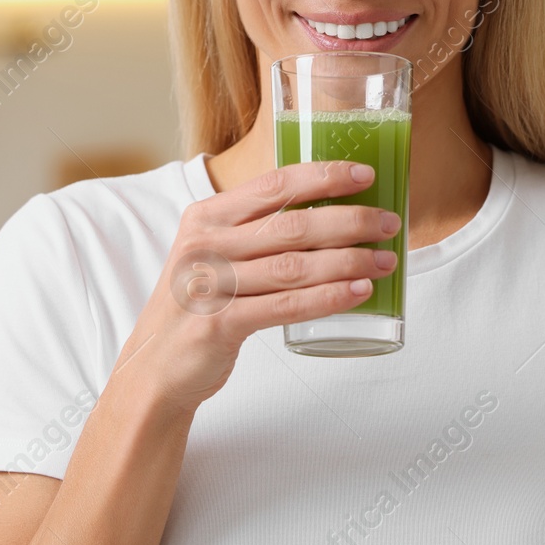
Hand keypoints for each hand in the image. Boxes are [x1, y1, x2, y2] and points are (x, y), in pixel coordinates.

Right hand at [117, 160, 398, 411]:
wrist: (155, 370)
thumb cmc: (200, 305)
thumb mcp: (215, 255)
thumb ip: (257, 232)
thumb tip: (332, 214)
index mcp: (206, 216)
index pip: (274, 184)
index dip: (323, 176)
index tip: (365, 175)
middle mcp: (204, 245)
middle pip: (291, 224)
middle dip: (349, 220)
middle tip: (389, 223)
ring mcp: (209, 285)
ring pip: (293, 266)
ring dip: (348, 261)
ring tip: (386, 260)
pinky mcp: (218, 325)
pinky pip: (285, 306)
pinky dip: (327, 298)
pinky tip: (358, 293)